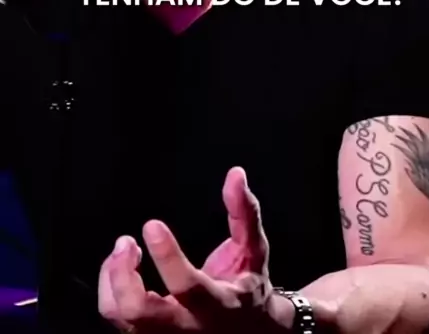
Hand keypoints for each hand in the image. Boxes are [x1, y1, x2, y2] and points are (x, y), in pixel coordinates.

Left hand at [98, 167, 293, 331]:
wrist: (247, 330)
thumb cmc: (248, 285)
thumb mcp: (254, 249)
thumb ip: (245, 212)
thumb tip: (235, 175)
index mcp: (218, 305)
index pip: (187, 286)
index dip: (166, 256)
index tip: (151, 224)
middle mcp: (187, 327)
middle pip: (140, 312)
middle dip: (123, 275)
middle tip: (126, 242)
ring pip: (121, 316)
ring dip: (113, 277)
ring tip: (125, 249)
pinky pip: (115, 315)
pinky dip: (110, 285)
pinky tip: (123, 265)